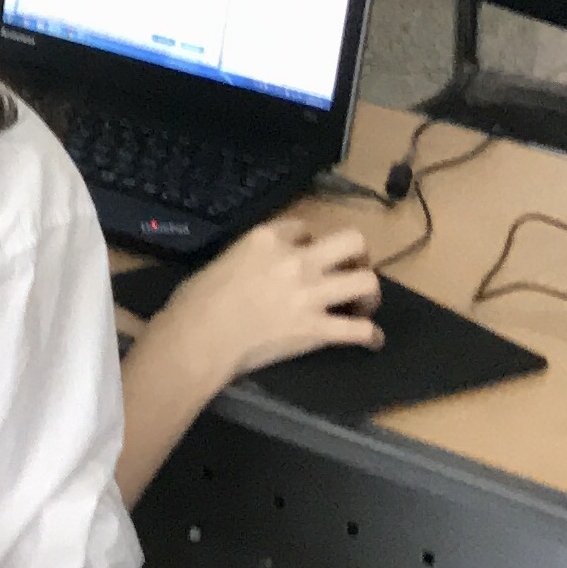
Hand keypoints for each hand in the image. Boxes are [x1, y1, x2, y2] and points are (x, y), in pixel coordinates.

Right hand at [153, 220, 382, 381]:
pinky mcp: (316, 329)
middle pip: (352, 242)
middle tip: (350, 270)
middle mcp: (297, 260)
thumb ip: (253, 256)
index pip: (305, 228)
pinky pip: (360, 330)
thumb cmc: (196, 299)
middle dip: (358, 256)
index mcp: (267, 238)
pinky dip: (370, 335)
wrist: (199, 338)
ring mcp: (310, 294)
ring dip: (369, 293)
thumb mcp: (225, 259)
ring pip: (367, 281)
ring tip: (361, 305)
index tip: (305, 256)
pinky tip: (369, 339)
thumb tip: (263, 268)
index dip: (309, 242)